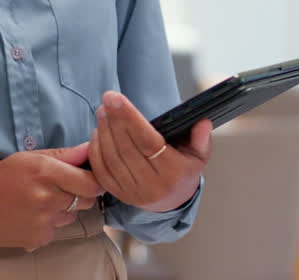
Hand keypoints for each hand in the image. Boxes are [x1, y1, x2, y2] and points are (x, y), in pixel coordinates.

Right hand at [0, 144, 104, 249]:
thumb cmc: (0, 177)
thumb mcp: (29, 157)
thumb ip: (64, 155)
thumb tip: (90, 148)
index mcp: (47, 173)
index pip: (92, 182)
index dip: (95, 179)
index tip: (89, 176)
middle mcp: (49, 199)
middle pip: (88, 199)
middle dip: (81, 192)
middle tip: (62, 186)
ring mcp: (45, 222)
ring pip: (73, 214)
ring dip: (65, 207)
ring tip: (41, 199)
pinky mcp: (40, 238)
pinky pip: (58, 228)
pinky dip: (51, 222)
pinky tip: (33, 214)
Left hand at [89, 91, 211, 212]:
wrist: (173, 200)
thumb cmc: (185, 169)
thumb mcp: (199, 154)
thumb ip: (201, 137)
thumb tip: (202, 122)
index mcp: (173, 173)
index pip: (148, 142)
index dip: (130, 118)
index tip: (116, 98)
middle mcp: (151, 185)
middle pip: (126, 149)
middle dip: (113, 120)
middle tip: (107, 99)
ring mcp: (133, 192)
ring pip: (111, 159)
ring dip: (103, 132)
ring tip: (102, 112)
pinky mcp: (119, 195)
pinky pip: (102, 171)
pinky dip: (96, 150)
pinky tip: (97, 132)